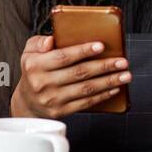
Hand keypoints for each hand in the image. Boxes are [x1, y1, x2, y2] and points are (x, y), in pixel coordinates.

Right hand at [12, 33, 131, 118]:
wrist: (27, 101)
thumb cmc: (34, 71)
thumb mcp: (28, 52)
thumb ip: (38, 42)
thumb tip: (51, 40)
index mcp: (36, 65)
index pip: (63, 57)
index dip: (83, 51)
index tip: (101, 46)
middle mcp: (44, 83)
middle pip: (79, 73)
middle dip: (104, 66)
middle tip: (122, 61)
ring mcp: (53, 99)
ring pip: (86, 89)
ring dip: (108, 82)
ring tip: (125, 75)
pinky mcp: (61, 111)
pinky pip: (85, 103)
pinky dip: (102, 95)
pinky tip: (114, 88)